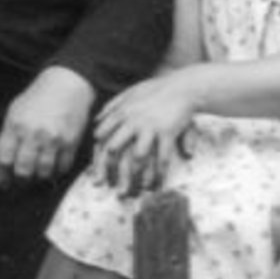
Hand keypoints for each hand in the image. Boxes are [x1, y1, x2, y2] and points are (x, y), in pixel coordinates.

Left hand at [0, 66, 95, 188]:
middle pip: (24, 171)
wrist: (67, 84)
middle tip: (22, 181)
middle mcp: (33, 134)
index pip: (4, 160)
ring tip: (38, 174)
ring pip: (44, 173)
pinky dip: (57, 172)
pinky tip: (54, 167)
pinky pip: (63, 167)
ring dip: (40, 178)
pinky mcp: (71, 142)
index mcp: (16, 126)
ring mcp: (53, 139)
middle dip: (21, 181)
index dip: (2, 177)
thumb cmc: (37, 98)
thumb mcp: (13, 114)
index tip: (5, 184)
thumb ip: (1, 142)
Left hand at [91, 72, 199, 197]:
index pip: (102, 137)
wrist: (184, 86)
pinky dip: (158, 174)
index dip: (97, 155)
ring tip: (132, 191)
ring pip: (137, 157)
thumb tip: (97, 120)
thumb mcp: (131, 92)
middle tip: (107, 186)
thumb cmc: (157, 89)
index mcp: (122, 112)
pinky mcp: (167, 132)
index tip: (95, 171)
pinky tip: (156, 185)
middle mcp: (132, 121)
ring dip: (135, 177)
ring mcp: (149, 127)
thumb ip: (113, 106)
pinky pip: (161, 157)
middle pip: (114, 149)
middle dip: (109, 170)